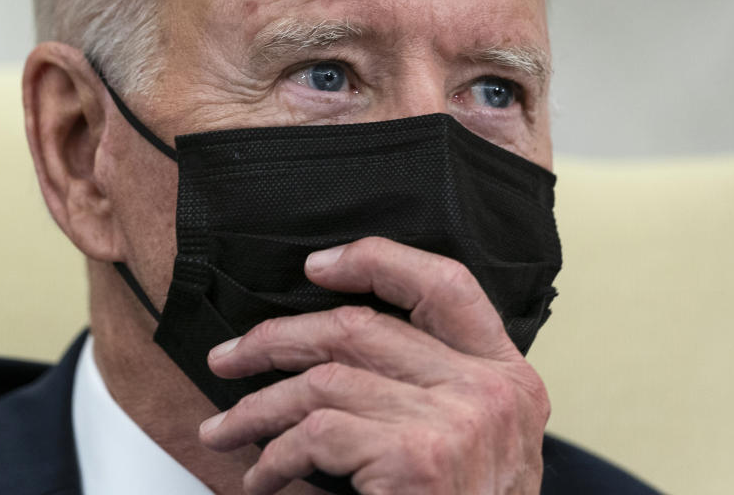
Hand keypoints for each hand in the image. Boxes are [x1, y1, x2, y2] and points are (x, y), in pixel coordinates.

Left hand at [198, 237, 549, 494]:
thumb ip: (434, 385)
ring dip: (258, 408)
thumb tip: (337, 345)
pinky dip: (275, 456)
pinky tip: (262, 477)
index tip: (316, 267)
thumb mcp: (478, 441)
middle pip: (362, 327)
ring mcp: (457, 422)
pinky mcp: (417, 460)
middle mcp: (489, 390)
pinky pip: (317, 433)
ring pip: (324, 381)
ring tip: (226, 429)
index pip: (447, 283)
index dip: (377, 260)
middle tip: (231, 357)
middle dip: (278, 339)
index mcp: (507, 375)